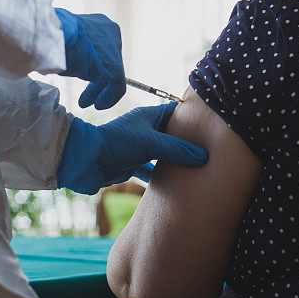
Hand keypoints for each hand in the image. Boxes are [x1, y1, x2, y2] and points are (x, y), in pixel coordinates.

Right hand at [55, 8, 125, 109]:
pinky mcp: (116, 68)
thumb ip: (71, 47)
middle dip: (96, 81)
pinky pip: (116, 87)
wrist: (58, 35)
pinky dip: (108, 98)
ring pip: (111, 75)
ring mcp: (115, 51)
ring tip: (87, 103)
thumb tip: (63, 57)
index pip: (101, 49)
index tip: (82, 77)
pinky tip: (97, 105)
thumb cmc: (55, 35)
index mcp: (100, 23)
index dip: (92, 66)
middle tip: (85, 95)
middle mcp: (111, 34)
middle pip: (106, 61)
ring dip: (98, 91)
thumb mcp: (65, 39)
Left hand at [56, 102, 208, 194]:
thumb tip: (203, 156)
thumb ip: (177, 149)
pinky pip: (151, 170)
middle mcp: (145, 130)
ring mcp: (139, 147)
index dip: (193, 117)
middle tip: (209, 152)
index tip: (212, 125)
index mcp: (149, 116)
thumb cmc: (116, 144)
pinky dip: (161, 176)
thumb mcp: (150, 143)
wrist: (86, 161)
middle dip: (188, 143)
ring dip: (175, 161)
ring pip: (163, 154)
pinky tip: (173, 185)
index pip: (176, 112)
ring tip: (196, 169)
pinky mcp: (132, 165)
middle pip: (172, 134)